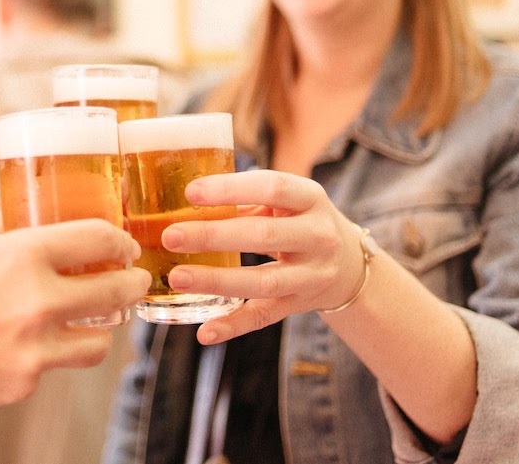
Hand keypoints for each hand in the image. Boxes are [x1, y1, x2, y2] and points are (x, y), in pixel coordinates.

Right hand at [0, 219, 149, 414]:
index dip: (120, 240)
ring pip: (100, 342)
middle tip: (132, 281)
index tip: (123, 245)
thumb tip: (13, 194)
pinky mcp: (22, 383)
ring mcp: (33, 348)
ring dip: (100, 329)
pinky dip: (51, 356)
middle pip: (116, 291)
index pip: (98, 238)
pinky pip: (56, 367)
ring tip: (90, 320)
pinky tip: (32, 345)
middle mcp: (35, 301)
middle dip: (133, 284)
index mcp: (20, 255)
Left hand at [160, 169, 366, 344]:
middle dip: (214, 236)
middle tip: (171, 236)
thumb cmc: (299, 221)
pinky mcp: (300, 304)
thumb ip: (245, 198)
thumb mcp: (286, 201)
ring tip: (177, 277)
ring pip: (263, 281)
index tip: (190, 193)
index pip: (272, 187)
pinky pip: (265, 316)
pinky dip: (234, 325)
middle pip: (263, 235)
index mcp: (311, 198)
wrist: (348, 262)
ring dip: (217, 280)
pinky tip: (205, 331)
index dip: (231, 189)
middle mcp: (318, 236)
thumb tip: (184, 198)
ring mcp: (312, 274)